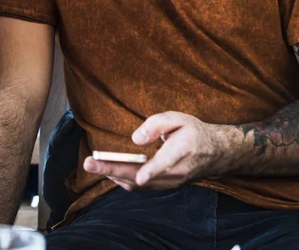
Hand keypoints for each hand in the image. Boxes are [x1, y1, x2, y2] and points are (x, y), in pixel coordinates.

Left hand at [83, 111, 231, 190]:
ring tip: (92, 164)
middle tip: (89, 162)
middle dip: (112, 170)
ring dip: (113, 175)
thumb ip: (157, 124)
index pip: (165, 164)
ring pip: (137, 185)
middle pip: (140, 176)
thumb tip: (135, 138)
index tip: (140, 176)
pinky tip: (108, 171)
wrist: (215, 153)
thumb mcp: (179, 118)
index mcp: (181, 152)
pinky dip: (122, 179)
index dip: (151, 171)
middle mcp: (175, 173)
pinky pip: (140, 187)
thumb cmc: (194, 132)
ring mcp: (169, 183)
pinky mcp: (163, 186)